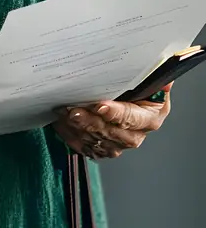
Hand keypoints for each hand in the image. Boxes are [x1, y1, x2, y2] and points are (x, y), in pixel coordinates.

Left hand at [53, 85, 171, 158]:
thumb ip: (152, 78)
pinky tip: (63, 124)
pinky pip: (86, 146)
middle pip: (112, 132)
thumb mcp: (147, 80)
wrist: (121, 98)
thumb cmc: (135, 88)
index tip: (100, 106)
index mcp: (150, 117)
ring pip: (97, 141)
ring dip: (79, 128)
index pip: (132, 117)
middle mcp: (136, 134)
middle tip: (75, 111)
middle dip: (92, 122)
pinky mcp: (103, 149)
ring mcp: (118, 144)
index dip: (116, 113)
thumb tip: (164, 80)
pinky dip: (73, 136)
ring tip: (65, 114)